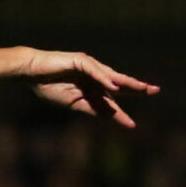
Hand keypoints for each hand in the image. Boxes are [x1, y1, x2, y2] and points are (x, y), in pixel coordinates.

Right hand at [23, 51, 158, 127]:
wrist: (31, 74)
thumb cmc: (48, 88)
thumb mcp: (74, 104)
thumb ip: (93, 108)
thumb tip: (111, 115)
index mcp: (92, 88)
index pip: (111, 101)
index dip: (120, 113)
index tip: (132, 126)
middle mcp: (94, 77)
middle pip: (119, 84)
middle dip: (136, 88)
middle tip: (154, 90)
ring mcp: (89, 67)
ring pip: (112, 76)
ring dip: (127, 82)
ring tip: (142, 88)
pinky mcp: (80, 60)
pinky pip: (95, 70)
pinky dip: (104, 78)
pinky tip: (114, 86)